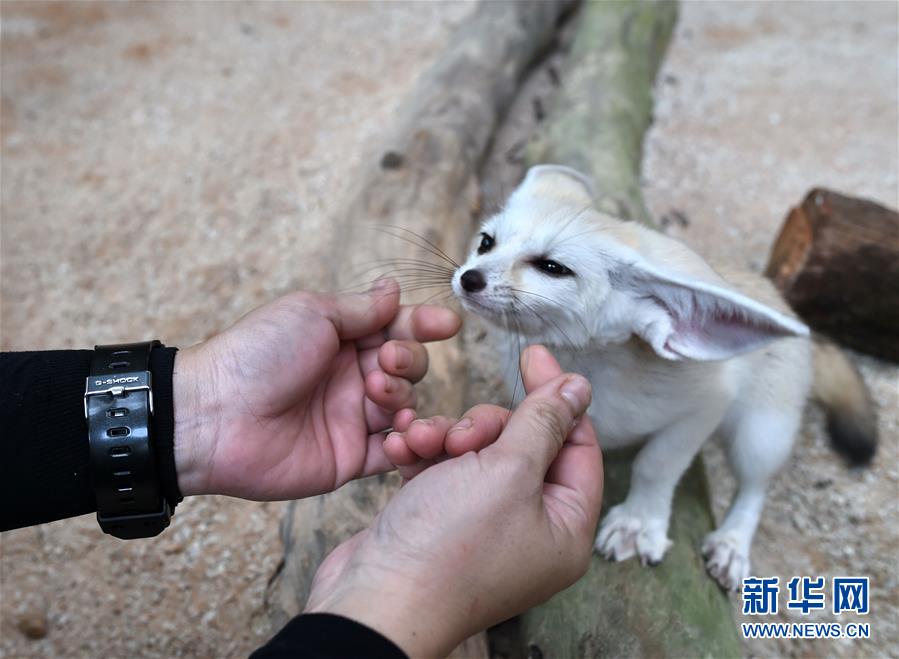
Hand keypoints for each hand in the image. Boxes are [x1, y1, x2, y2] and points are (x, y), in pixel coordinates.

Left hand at [172, 279, 460, 499]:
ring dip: (404, 395)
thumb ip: (362, 309)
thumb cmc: (258, 354)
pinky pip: (393, 452)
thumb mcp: (312, 314)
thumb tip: (394, 289)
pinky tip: (398, 430)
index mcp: (340, 339)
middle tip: (382, 362)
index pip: (395, 328)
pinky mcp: (349, 458)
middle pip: (407, 366)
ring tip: (378, 394)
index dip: (423, 324)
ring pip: (405, 405)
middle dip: (407, 359)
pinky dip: (406, 441)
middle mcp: (350, 378)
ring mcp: (351, 419)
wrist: (216, 415)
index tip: (448, 324)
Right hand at [305, 346, 602, 656]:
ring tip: (421, 442)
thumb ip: (544, 422)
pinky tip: (401, 448)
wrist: (374, 599)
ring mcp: (484, 527)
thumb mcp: (508, 471)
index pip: (578, 445)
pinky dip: (425, 456)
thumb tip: (580, 387)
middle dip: (488, 427)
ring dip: (448, 437)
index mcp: (565, 527)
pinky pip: (445, 472)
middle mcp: (530, 530)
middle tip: (464, 437)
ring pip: (479, 454)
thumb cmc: (449, 544)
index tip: (532, 356)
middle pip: (524, 446)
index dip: (556, 397)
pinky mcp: (443, 522)